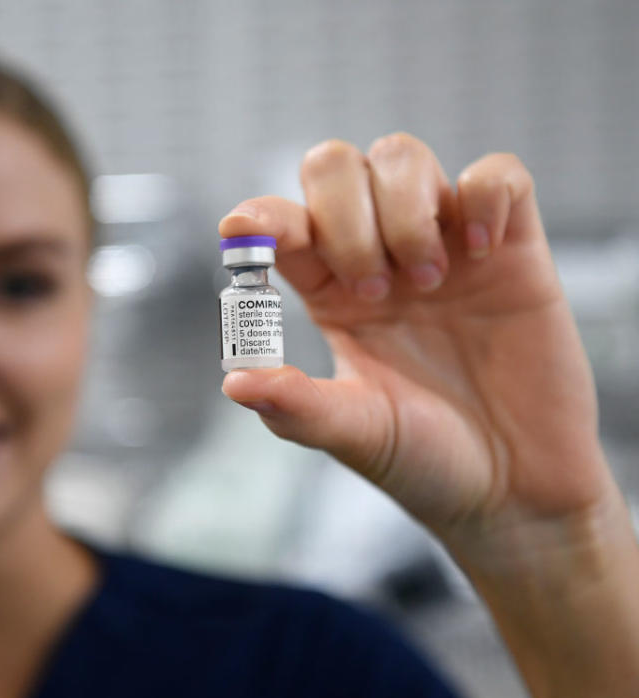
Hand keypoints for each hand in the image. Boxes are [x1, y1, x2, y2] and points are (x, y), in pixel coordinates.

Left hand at [218, 133, 620, 556]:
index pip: (283, 224)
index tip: (246, 231)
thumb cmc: (426, 461)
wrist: (515, 489)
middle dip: (345, 215)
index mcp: (330, 294)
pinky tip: (481, 253)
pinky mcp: (513, 247)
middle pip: (335, 167)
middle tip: (375, 289)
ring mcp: (444, 245)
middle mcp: (379, 257)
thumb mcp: (354, 434)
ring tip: (429, 281)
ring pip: (403, 155)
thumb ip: (297, 406)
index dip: (262, 216)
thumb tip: (234, 381)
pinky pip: (497, 174)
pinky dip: (484, 196)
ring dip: (406, 209)